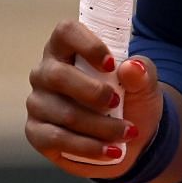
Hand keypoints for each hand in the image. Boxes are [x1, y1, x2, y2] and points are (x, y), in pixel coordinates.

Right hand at [24, 19, 160, 176]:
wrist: (127, 137)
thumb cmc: (130, 98)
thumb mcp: (144, 84)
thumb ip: (142, 72)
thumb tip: (131, 66)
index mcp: (67, 47)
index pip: (66, 32)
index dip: (87, 45)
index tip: (111, 65)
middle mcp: (46, 71)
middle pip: (58, 75)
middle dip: (92, 92)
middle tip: (117, 102)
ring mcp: (38, 102)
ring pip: (64, 113)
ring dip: (100, 126)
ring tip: (127, 133)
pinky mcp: (37, 132)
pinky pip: (57, 139)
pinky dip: (88, 147)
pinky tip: (110, 151)